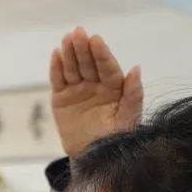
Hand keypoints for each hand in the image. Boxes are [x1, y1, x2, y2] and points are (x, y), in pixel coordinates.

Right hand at [50, 26, 142, 157]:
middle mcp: (96, 85)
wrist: (93, 158)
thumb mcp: (128, 118)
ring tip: (66, 39)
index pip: (107, 67)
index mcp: (114, 88)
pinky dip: (56, 68)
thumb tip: (136, 69)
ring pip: (73, 68)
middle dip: (83, 48)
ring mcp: (78, 90)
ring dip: (69, 53)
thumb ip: (133, 94)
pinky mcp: (61, 98)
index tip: (96, 39)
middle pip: (88, 63)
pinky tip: (56, 54)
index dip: (102, 53)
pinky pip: (58, 80)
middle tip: (78, 32)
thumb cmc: (115, 139)